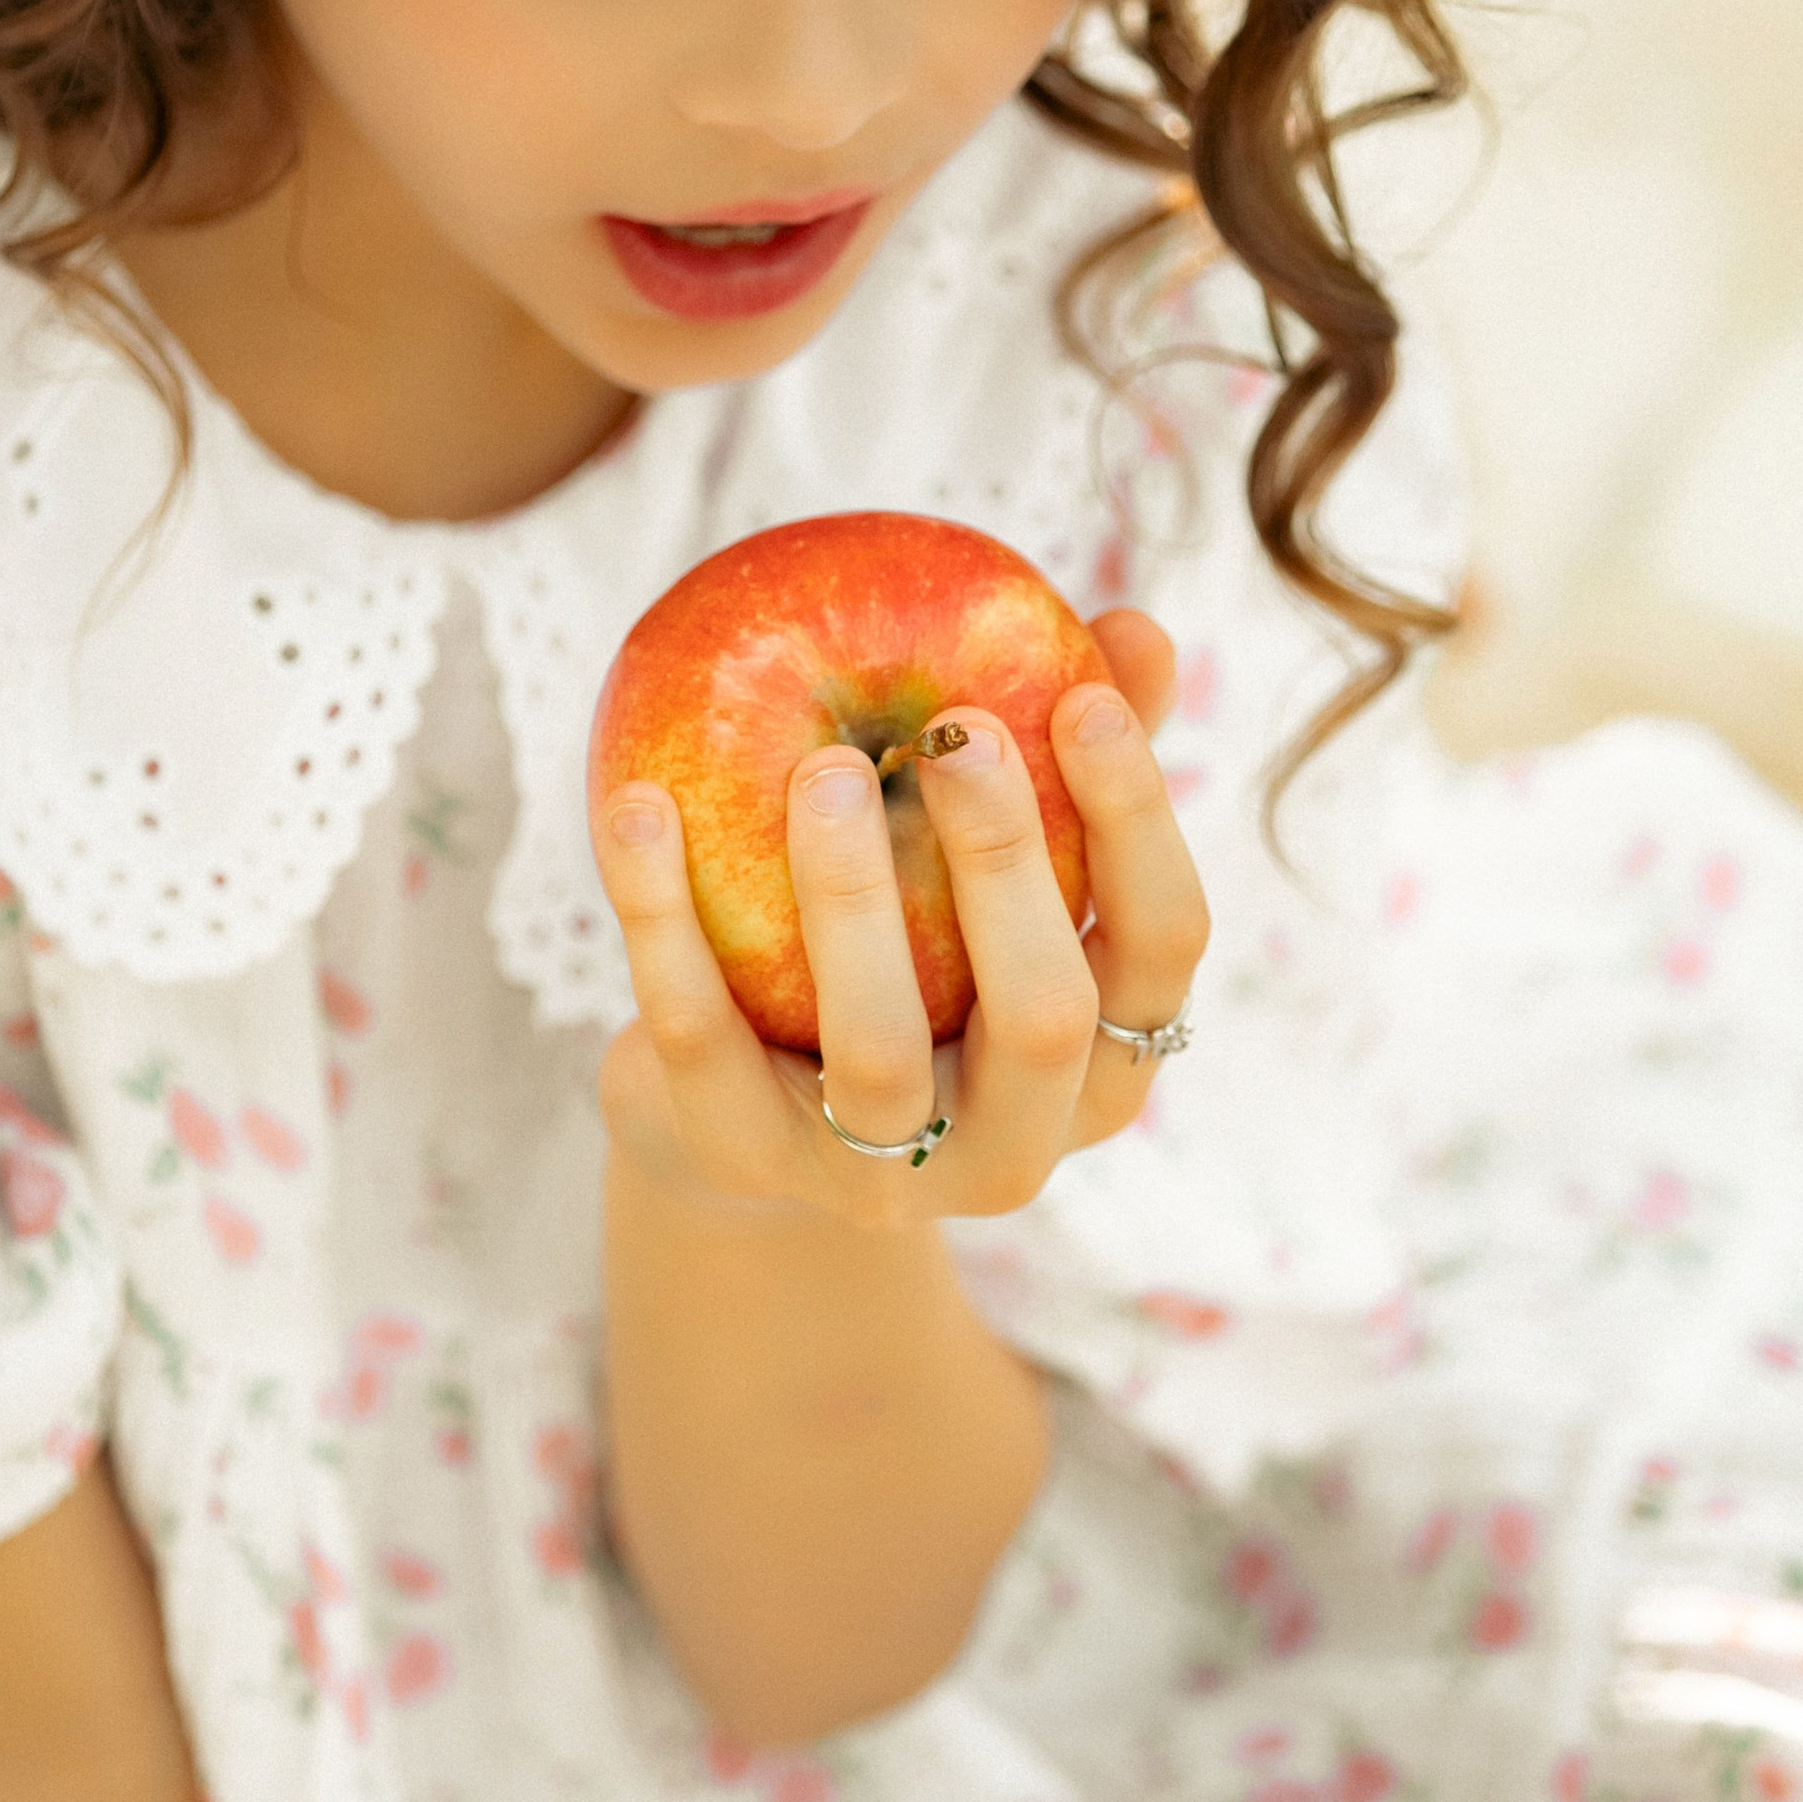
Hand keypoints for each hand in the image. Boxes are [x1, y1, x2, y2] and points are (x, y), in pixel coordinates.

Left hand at [595, 609, 1205, 1225]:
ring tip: (820, 767)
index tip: (1083, 692)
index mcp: (1103, 1060)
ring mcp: (878, 1175)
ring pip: (877, 1051)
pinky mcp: (743, 1159)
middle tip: (957, 733)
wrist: (733, 1109)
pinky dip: (664, 918)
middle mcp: (1016, 1143)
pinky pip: (701, 1041)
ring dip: (851, 899)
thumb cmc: (907, 952)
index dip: (1137, 821)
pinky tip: (640, 804)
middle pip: (1043, 1016)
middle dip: (1006, 864)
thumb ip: (1060, 759)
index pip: (1163, 944)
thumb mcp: (983, 870)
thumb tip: (1137, 626)